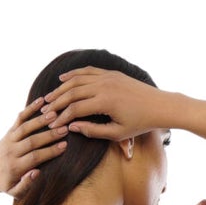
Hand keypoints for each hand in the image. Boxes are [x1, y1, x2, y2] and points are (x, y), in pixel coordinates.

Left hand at [0, 99, 69, 196]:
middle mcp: (12, 151)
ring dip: (40, 120)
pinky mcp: (9, 131)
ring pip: (26, 127)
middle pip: (32, 141)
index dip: (50, 151)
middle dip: (49, 135)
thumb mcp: (14, 192)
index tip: (64, 147)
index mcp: (15, 167)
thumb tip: (37, 172)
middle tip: (65, 129)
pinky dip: (30, 109)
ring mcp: (10, 139)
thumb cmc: (4, 184)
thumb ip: (25, 185)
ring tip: (56, 114)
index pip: (35, 157)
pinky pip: (19, 118)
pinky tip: (41, 101)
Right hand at [39, 67, 174, 141]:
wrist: (161, 106)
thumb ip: (93, 131)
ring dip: (61, 88)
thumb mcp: (117, 133)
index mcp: (105, 102)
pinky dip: (74, 75)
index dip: (61, 117)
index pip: (75, 109)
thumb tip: (72, 127)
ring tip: (49, 96)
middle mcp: (104, 86)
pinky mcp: (111, 73)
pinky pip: (88, 71)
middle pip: (72, 92)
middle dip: (56, 102)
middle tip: (44, 110)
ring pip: (77, 79)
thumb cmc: (141, 123)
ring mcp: (108, 77)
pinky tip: (63, 79)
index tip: (52, 125)